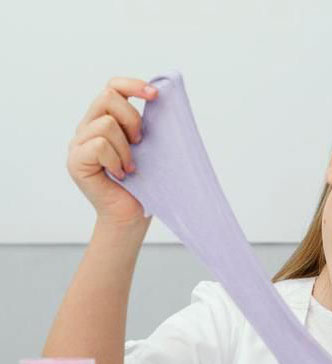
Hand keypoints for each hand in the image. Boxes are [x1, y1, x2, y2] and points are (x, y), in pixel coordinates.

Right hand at [67, 77, 157, 226]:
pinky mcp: (76, 160)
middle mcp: (88, 127)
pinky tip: (120, 174)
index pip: (113, 87)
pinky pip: (99, 145)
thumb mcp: (149, 149)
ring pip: (105, 123)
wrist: (132, 216)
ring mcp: (78, 143)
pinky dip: (116, 160)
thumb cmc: (143, 185)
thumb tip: (162, 98)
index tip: (156, 95)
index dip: (133, 86)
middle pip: (108, 97)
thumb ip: (147, 125)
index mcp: (105, 120)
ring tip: (130, 167)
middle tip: (140, 143)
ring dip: (126, 148)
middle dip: (132, 119)